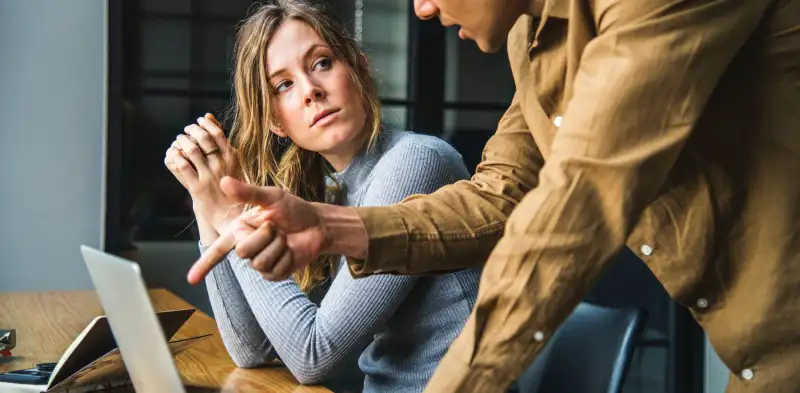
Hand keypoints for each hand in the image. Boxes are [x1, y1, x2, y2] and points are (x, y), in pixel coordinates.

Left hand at [164, 113, 241, 230]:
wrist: (228, 214)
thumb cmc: (230, 185)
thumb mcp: (232, 162)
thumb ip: (221, 140)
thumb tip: (208, 115)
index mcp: (233, 159)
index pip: (218, 133)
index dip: (206, 124)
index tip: (199, 121)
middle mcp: (222, 166)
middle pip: (203, 139)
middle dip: (192, 131)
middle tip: (187, 130)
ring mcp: (209, 176)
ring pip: (192, 151)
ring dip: (182, 142)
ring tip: (179, 140)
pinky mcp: (197, 187)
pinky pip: (184, 167)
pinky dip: (177, 157)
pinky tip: (175, 154)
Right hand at [187, 177, 326, 284]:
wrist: (316, 225)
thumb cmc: (293, 209)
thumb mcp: (272, 197)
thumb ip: (247, 192)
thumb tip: (223, 181)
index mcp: (240, 229)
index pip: (218, 249)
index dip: (204, 265)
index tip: (190, 279)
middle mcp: (247, 247)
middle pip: (243, 252)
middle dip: (264, 236)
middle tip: (276, 227)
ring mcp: (260, 262)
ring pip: (260, 262)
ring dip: (278, 247)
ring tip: (284, 237)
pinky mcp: (274, 273)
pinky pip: (274, 272)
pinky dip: (286, 258)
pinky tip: (291, 250)